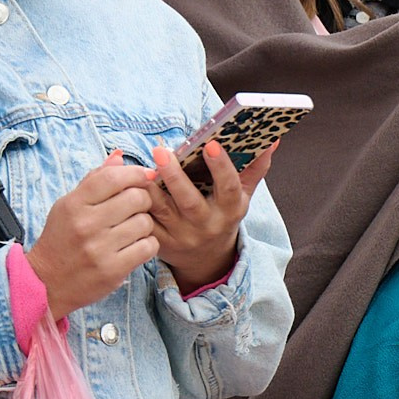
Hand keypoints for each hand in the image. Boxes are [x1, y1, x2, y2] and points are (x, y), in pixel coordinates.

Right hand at [27, 153, 159, 322]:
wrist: (46, 282)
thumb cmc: (61, 239)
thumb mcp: (69, 205)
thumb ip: (94, 180)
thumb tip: (119, 156)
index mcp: (74, 204)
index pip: (113, 177)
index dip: (136, 173)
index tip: (143, 177)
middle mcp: (86, 225)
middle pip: (137, 198)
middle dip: (143, 199)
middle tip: (136, 207)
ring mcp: (99, 249)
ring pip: (145, 223)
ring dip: (144, 224)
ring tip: (132, 229)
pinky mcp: (112, 270)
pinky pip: (148, 247)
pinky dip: (147, 245)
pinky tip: (135, 245)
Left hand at [147, 139, 274, 291]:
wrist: (205, 259)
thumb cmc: (223, 215)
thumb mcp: (242, 197)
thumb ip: (254, 168)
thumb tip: (271, 140)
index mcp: (230, 210)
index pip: (229, 188)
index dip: (221, 166)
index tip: (211, 144)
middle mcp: (207, 225)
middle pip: (189, 201)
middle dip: (175, 175)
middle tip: (161, 151)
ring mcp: (182, 236)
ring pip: (161, 211)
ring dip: (148, 189)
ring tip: (138, 166)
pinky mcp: (160, 243)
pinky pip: (144, 222)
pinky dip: (134, 204)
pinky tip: (126, 186)